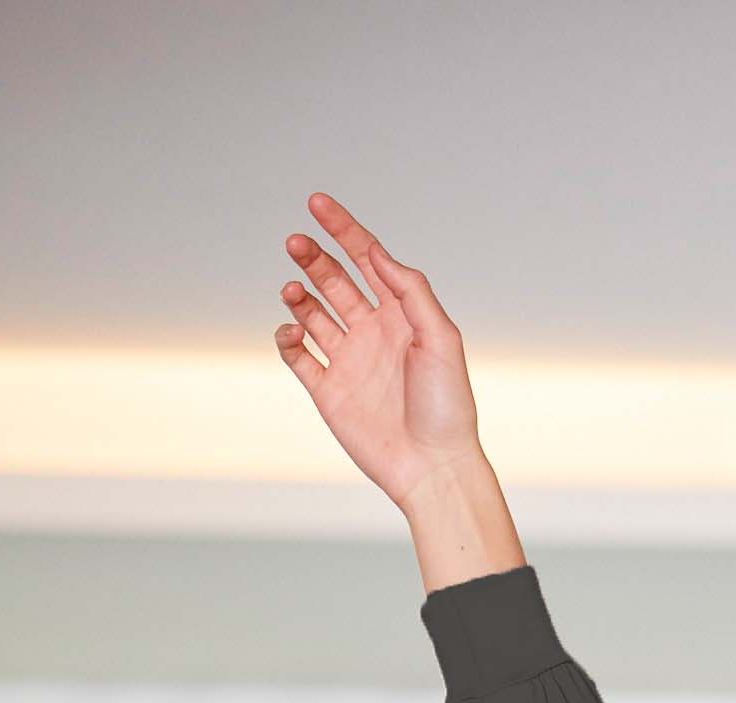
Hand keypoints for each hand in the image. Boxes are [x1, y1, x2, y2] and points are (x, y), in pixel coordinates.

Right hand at [273, 191, 481, 508]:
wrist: (433, 466)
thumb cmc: (448, 407)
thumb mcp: (441, 338)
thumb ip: (411, 290)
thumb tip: (376, 251)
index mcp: (401, 315)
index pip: (367, 259)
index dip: (343, 228)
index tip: (317, 203)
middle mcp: (372, 332)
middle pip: (334, 280)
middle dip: (313, 256)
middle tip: (296, 242)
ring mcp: (348, 360)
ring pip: (312, 312)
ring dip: (299, 293)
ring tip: (293, 289)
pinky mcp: (329, 390)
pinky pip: (297, 355)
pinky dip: (287, 337)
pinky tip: (292, 329)